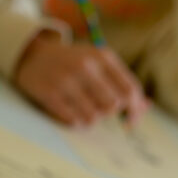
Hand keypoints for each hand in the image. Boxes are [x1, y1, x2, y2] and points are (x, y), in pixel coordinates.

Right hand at [14, 30, 146, 126]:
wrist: (33, 56)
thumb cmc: (73, 63)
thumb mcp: (97, 63)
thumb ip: (121, 83)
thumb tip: (144, 108)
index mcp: (102, 56)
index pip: (129, 89)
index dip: (134, 108)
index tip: (131, 118)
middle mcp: (85, 67)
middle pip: (113, 105)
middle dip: (111, 113)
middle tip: (103, 111)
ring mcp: (66, 81)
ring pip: (93, 116)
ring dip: (92, 118)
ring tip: (85, 110)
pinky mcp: (50, 94)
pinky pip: (73, 120)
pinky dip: (76, 122)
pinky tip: (71, 112)